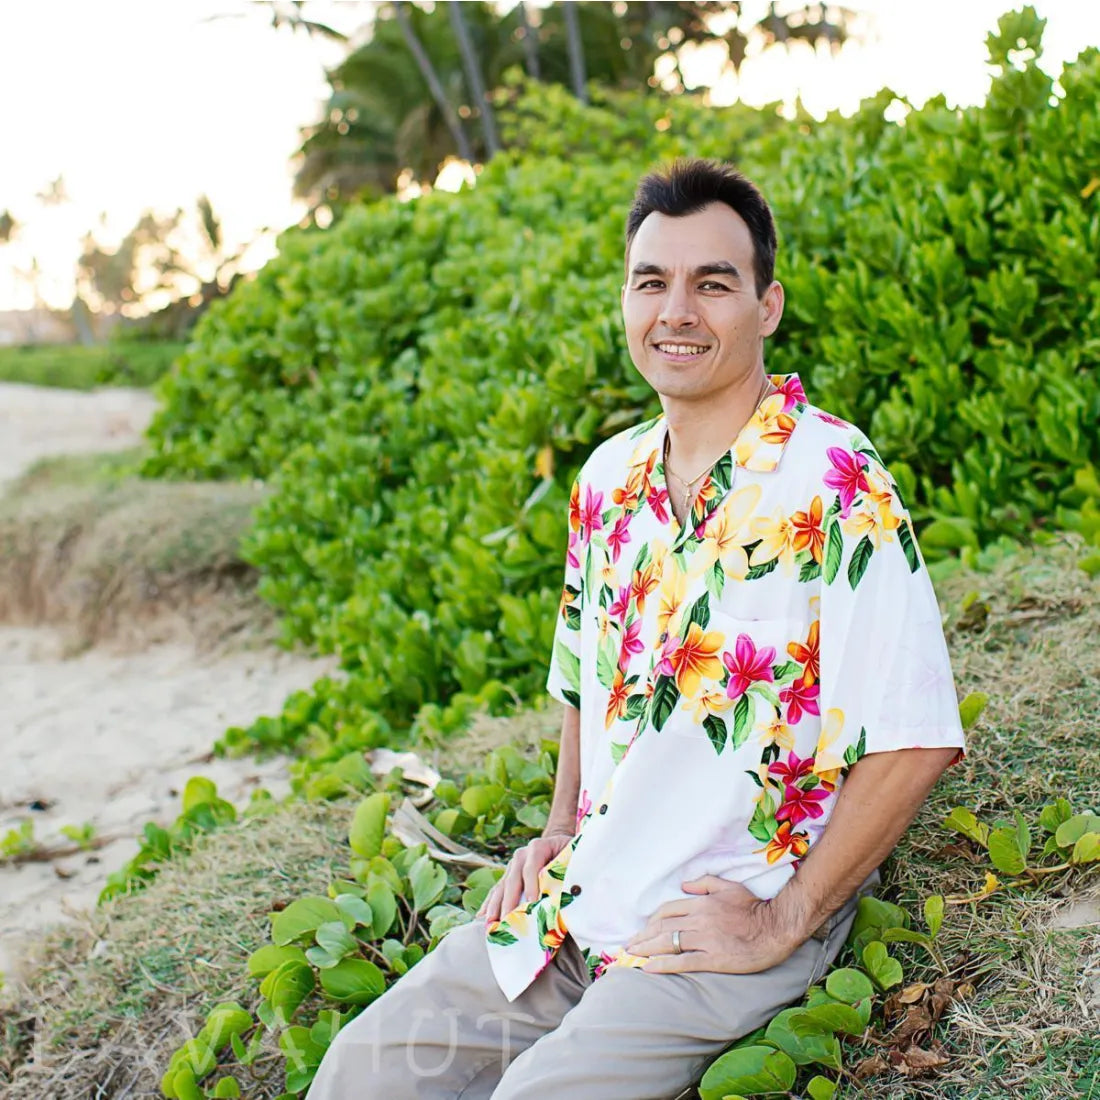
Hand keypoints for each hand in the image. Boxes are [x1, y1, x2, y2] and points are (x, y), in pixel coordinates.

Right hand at [476, 832, 574, 922]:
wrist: (559, 843)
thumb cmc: (570, 852)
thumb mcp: (573, 855)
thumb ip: (569, 870)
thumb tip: (572, 892)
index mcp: (538, 846)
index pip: (532, 866)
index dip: (532, 884)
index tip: (533, 902)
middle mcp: (521, 855)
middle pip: (513, 879)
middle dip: (509, 901)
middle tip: (507, 920)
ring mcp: (512, 865)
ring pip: (501, 886)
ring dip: (495, 905)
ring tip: (490, 923)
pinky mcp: (508, 875)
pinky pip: (497, 890)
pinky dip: (490, 903)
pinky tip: (482, 916)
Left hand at [624, 875, 800, 973]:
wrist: (776, 928)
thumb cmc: (754, 906)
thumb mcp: (729, 886)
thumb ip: (704, 883)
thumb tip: (684, 886)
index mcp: (701, 903)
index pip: (667, 911)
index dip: (651, 921)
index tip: (642, 929)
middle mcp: (699, 920)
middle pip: (663, 927)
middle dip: (642, 936)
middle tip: (627, 945)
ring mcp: (705, 939)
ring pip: (669, 943)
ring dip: (646, 949)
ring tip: (631, 955)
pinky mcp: (714, 958)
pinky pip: (683, 961)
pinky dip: (664, 965)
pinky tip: (649, 969)